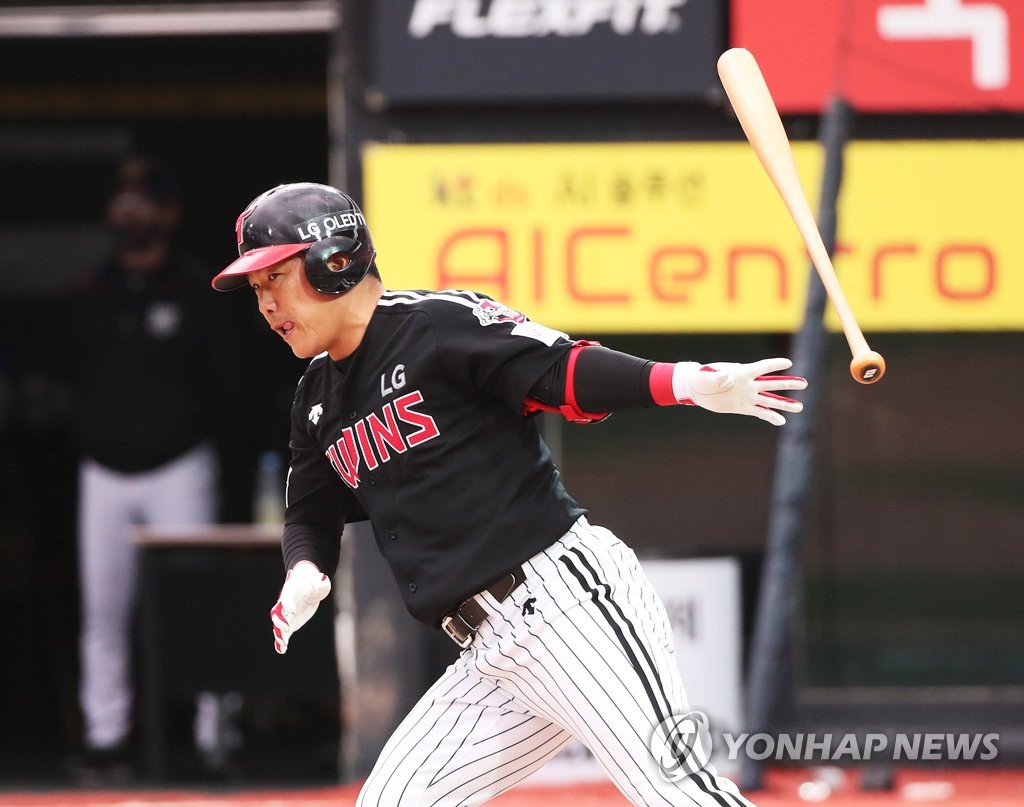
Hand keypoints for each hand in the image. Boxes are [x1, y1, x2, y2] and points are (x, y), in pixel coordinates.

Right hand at [270, 561, 330, 653]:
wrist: (308, 587)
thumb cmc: (312, 582)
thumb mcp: (318, 581)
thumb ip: (320, 583)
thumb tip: (324, 581)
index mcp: (290, 591)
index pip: (286, 597)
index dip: (287, 604)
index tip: (292, 611)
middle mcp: (285, 605)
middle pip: (277, 613)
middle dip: (280, 621)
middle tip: (288, 627)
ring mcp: (286, 616)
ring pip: (278, 626)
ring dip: (279, 634)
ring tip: (284, 643)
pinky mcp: (290, 624)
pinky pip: (283, 634)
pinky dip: (281, 642)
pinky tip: (282, 650)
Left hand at [673, 358, 806, 425]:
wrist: (698, 388)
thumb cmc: (701, 377)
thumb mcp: (707, 375)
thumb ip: (717, 376)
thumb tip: (724, 376)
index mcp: (742, 372)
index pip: (762, 367)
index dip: (774, 365)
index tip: (788, 363)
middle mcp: (748, 384)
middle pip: (771, 384)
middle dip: (788, 384)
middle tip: (805, 384)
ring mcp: (747, 396)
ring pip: (769, 400)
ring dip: (784, 404)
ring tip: (800, 407)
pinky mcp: (742, 407)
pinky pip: (759, 412)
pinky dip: (770, 416)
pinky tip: (781, 421)